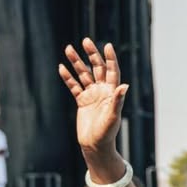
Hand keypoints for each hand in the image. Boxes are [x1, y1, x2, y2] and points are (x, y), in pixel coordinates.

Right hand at [59, 38, 127, 155]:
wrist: (95, 145)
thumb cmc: (107, 133)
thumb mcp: (113, 116)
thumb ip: (118, 100)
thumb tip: (125, 86)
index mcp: (112, 93)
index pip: (112, 71)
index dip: (110, 59)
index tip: (107, 45)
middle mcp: (103, 91)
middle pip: (97, 68)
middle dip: (92, 55)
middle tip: (85, 41)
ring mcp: (92, 95)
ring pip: (83, 75)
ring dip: (76, 62)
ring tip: (68, 48)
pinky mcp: (82, 101)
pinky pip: (73, 86)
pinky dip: (68, 77)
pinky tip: (61, 67)